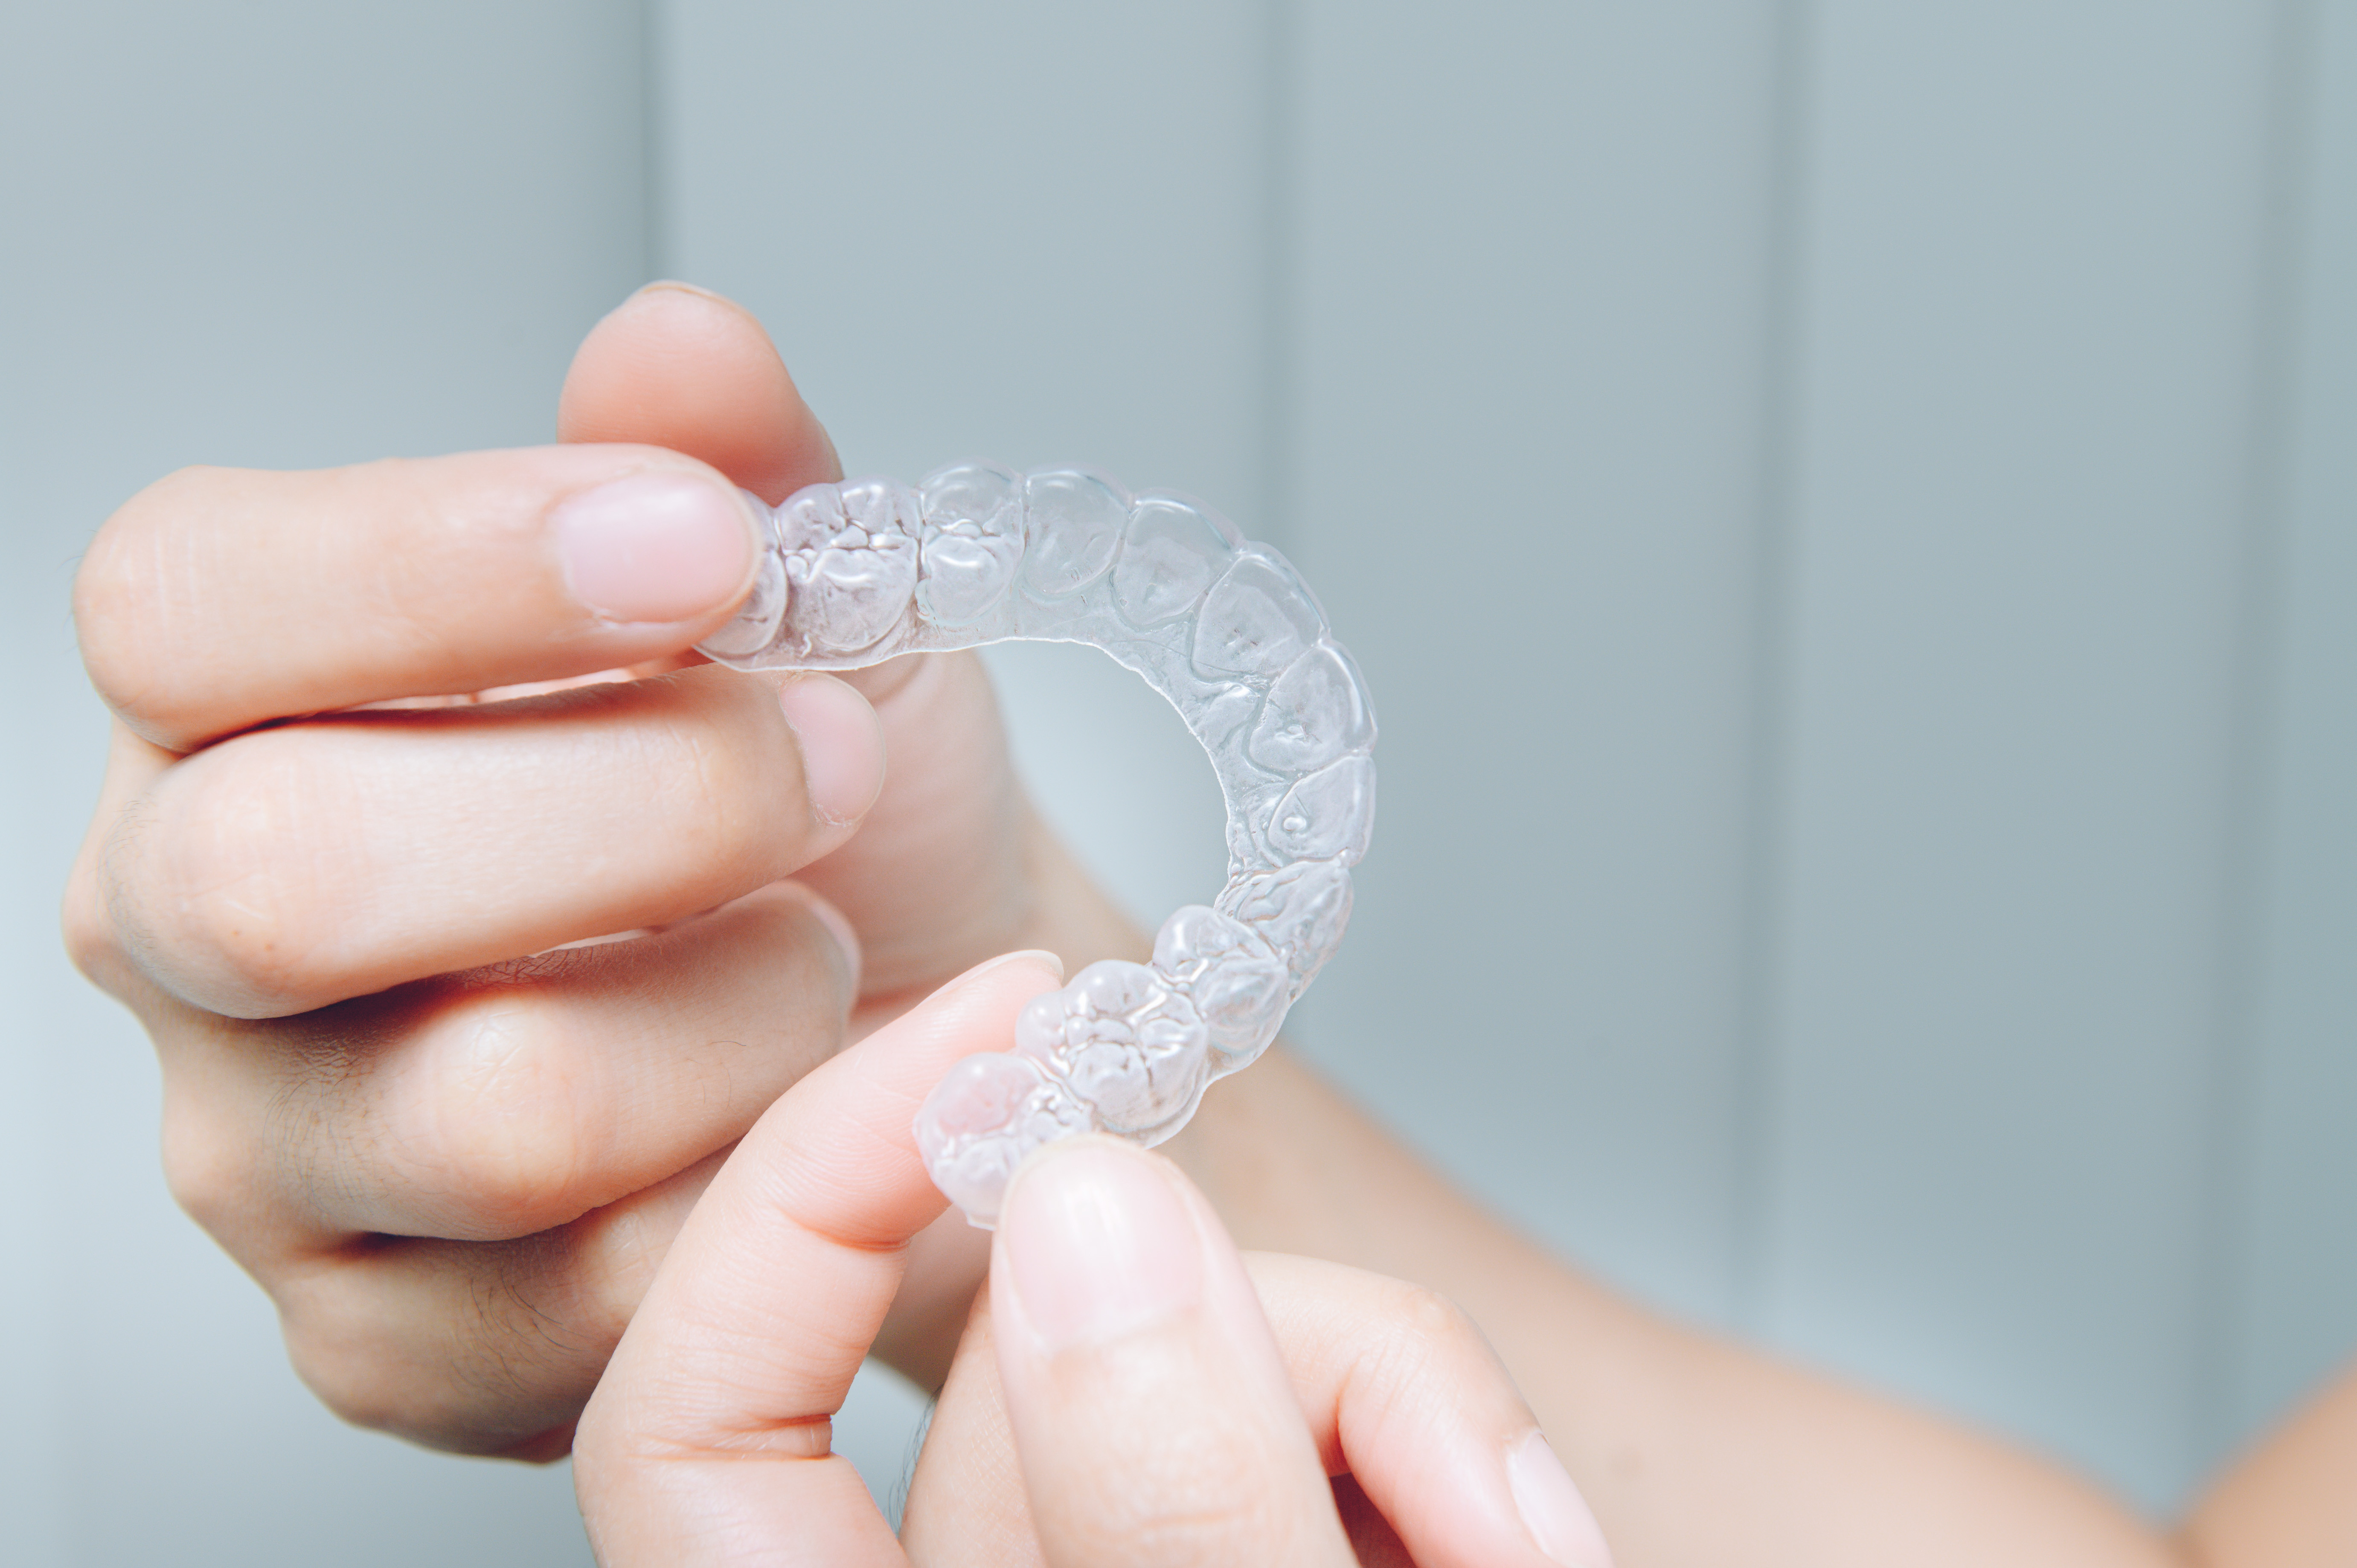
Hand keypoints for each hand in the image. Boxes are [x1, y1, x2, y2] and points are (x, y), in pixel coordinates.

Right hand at [61, 283, 1126, 1455]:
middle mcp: (189, 930)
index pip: (190, 603)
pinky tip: (820, 1106)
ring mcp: (270, 1156)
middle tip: (824, 770)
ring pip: (483, 1109)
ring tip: (832, 950)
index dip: (446, 564)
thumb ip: (730, 466)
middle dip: (635, 809)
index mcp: (230, 700)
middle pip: (292, 877)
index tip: (704, 548)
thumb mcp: (808, 602)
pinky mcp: (384, 1338)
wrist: (914, 991)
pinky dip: (764, 1186)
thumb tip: (678, 352)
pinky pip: (586, 1296)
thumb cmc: (827, 796)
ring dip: (737, 1012)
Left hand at [573, 954, 1611, 1567]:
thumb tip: (1082, 1213)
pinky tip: (1517, 1539)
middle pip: (1025, 1368)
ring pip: (1194, 1354)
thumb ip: (1174, 1527)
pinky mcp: (1263, 1553)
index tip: (1016, 1024)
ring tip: (1527, 1548)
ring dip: (1389, 1403)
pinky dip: (1432, 1448)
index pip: (700, 1433)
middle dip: (1266, 1350)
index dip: (810, 1196)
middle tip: (1471, 1493)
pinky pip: (1312, 1419)